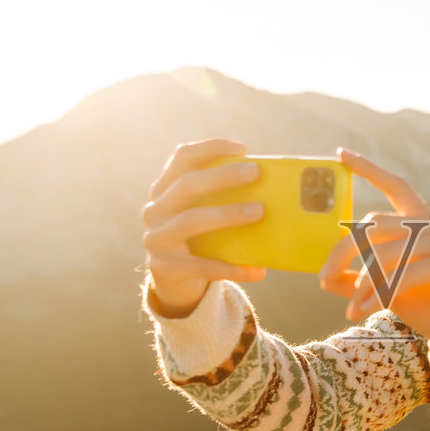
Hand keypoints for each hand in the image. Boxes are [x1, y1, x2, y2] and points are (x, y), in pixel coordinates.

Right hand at [141, 138, 269, 316]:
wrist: (173, 282)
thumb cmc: (199, 239)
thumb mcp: (203, 213)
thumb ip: (223, 199)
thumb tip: (274, 188)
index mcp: (164, 190)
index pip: (182, 158)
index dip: (210, 148)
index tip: (243, 149)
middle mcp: (155, 210)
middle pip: (187, 185)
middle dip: (222, 176)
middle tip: (256, 173)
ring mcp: (156, 239)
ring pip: (191, 221)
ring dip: (227, 214)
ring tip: (260, 212)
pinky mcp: (163, 268)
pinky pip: (202, 266)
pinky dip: (232, 268)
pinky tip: (258, 270)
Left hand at [318, 148, 429, 344]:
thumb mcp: (391, 290)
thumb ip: (362, 282)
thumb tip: (326, 279)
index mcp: (422, 221)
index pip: (395, 186)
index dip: (369, 168)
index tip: (340, 154)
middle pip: (374, 224)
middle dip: (344, 251)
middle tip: (325, 277)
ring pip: (385, 254)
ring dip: (363, 284)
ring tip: (353, 308)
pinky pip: (402, 276)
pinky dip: (378, 296)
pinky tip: (365, 311)